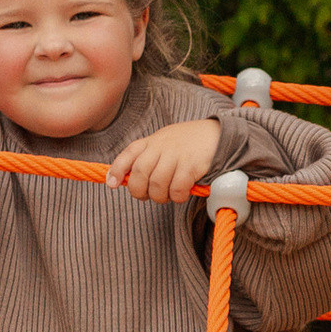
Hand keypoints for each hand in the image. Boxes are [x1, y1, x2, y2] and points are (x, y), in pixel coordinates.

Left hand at [106, 116, 225, 204]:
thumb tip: (124, 178)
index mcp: (151, 141)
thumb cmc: (188, 142)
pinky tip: (182, 193)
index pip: (128, 155)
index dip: (117, 171)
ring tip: (168, 196)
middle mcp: (160, 146)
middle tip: (148, 196)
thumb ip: (146, 156)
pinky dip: (177, 196)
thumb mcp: (163, 142)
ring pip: (157, 185)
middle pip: (139, 174)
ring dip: (160, 197)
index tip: (113, 184)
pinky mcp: (191, 165)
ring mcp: (175, 155)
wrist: (217, 134)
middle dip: (139, 191)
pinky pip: (177, 188)